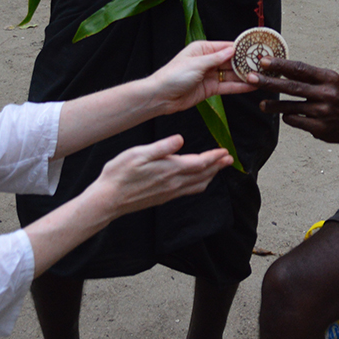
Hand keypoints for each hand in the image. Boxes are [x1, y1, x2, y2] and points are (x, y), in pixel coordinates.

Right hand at [94, 135, 231, 215]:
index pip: (200, 163)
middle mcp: (173, 183)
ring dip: (210, 176)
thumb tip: (180, 139)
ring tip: (218, 169)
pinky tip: (197, 181)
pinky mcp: (164, 198)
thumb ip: (162, 147)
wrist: (108, 199)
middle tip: (229, 159)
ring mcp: (169, 193)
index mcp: (170, 169)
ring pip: (198, 185)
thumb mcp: (138, 153)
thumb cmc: (120, 174)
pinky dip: (199, 184)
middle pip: (203, 175)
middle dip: (218, 166)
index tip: (225, 151)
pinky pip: (188, 191)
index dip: (215, 157)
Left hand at [148, 40, 255, 111]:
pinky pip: (227, 86)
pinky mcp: (210, 89)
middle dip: (246, 63)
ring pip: (231, 74)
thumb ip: (217, 58)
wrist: (160, 97)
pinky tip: (251, 86)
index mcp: (202, 49)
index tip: (256, 48)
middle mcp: (207, 61)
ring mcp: (210, 75)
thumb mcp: (196, 64)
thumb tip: (233, 50)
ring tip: (261, 76)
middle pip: (231, 61)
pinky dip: (239, 87)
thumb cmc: (173, 76)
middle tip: (263, 64)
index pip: (226, 46)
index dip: (241, 48)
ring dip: (245, 76)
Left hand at [249, 58, 338, 144]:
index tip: (263, 61)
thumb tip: (279, 66)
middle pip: (292, 86)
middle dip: (269, 82)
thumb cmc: (338, 97)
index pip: (300, 68)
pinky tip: (286, 115)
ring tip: (261, 104)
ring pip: (290, 107)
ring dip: (273, 105)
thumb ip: (309, 76)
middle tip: (251, 78)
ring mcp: (322, 111)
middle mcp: (326, 93)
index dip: (280, 65)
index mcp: (328, 77)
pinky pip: (295, 120)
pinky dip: (288, 117)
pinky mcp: (319, 128)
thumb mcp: (330, 80)